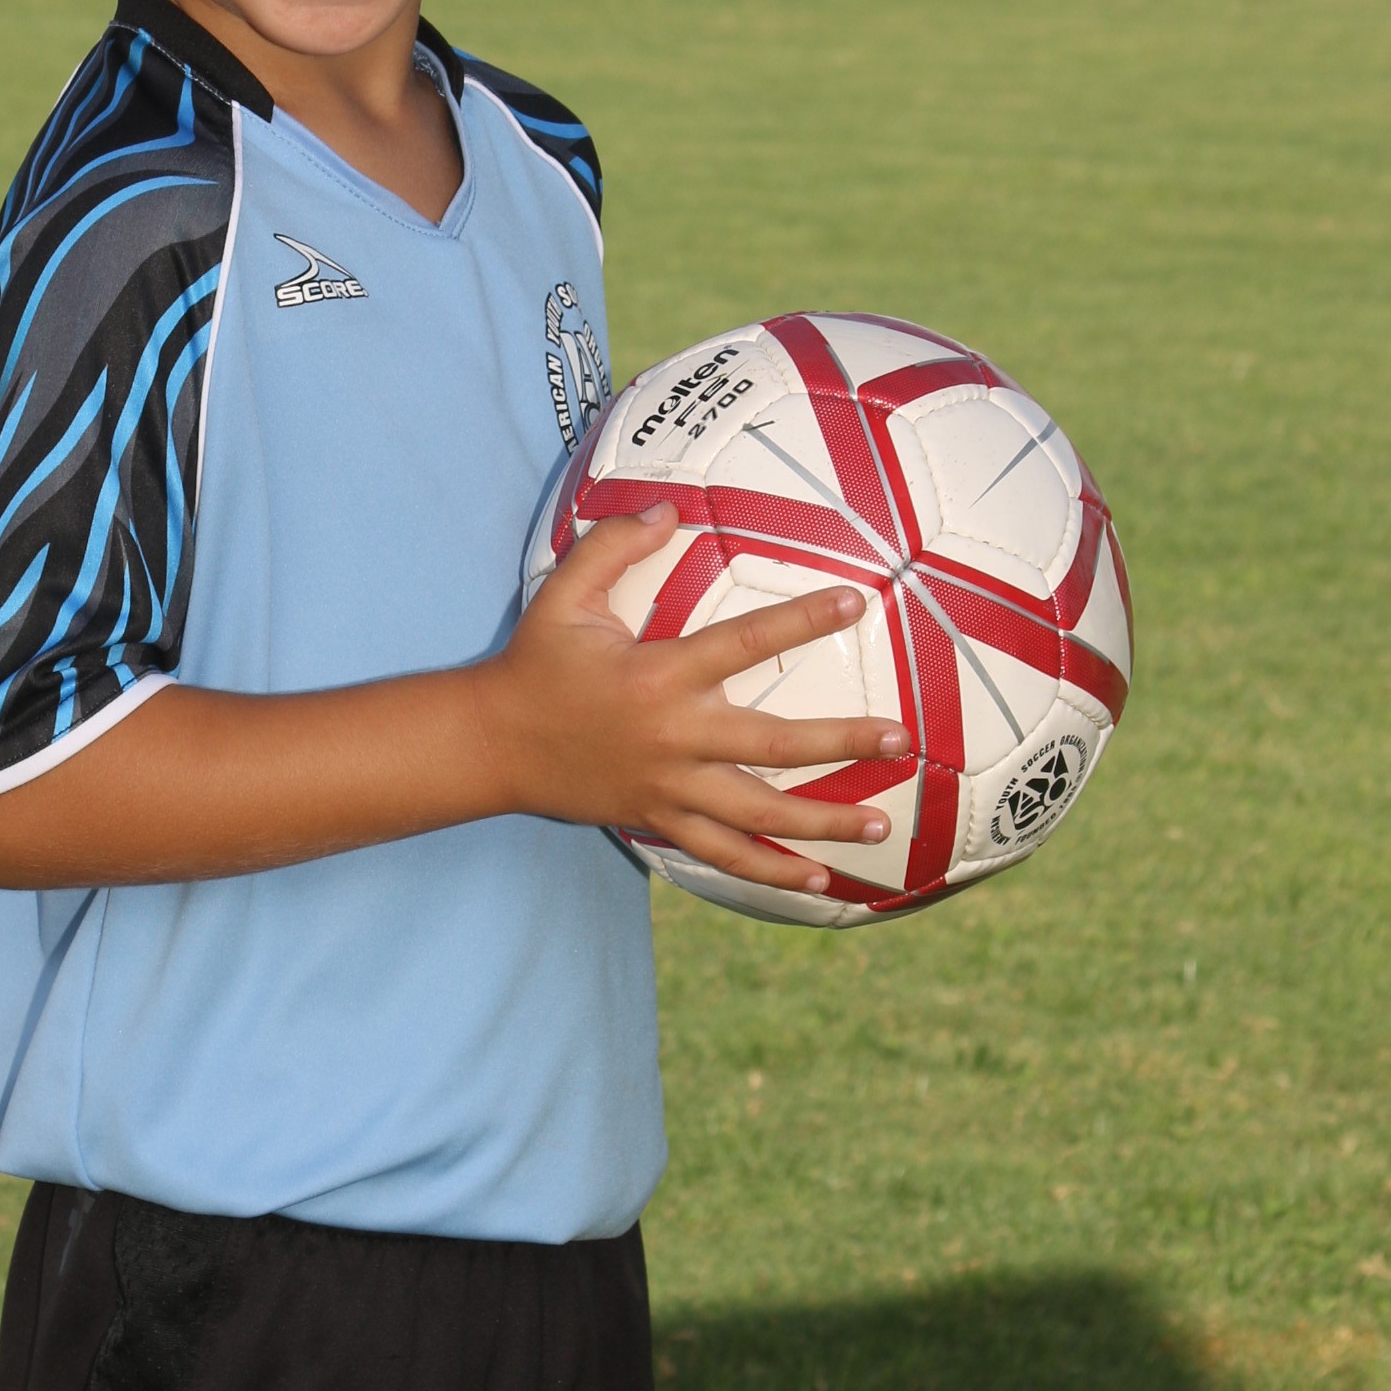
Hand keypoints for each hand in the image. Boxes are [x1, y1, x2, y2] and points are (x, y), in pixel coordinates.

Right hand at [474, 506, 909, 896]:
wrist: (492, 743)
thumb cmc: (534, 663)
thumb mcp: (563, 594)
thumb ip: (613, 545)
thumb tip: (667, 509)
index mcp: (659, 674)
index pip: (745, 641)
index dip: (802, 619)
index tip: (855, 601)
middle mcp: (674, 735)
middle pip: (773, 745)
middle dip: (841, 742)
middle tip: (898, 738)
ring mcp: (669, 787)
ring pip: (759, 813)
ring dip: (823, 822)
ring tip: (880, 824)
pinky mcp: (658, 819)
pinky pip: (723, 853)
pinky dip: (770, 871)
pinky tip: (817, 881)